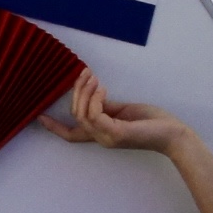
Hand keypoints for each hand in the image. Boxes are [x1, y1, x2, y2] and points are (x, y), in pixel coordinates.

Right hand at [41, 69, 194, 155]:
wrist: (172, 134)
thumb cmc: (153, 122)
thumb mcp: (124, 111)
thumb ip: (106, 107)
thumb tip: (93, 94)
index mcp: (102, 134)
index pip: (72, 135)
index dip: (55, 127)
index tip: (39, 118)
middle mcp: (101, 139)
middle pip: (75, 116)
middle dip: (76, 92)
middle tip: (84, 73)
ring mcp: (107, 138)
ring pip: (82, 114)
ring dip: (85, 92)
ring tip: (94, 77)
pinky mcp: (115, 133)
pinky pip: (94, 114)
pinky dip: (95, 98)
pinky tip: (103, 88)